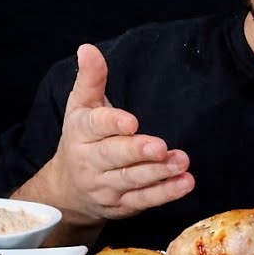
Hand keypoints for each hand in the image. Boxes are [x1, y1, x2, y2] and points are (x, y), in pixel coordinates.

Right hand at [21, 44, 193, 231]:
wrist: (68, 190)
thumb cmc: (81, 140)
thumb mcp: (80, 107)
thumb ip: (90, 79)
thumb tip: (88, 49)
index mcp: (81, 133)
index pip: (95, 127)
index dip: (112, 123)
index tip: (131, 121)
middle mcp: (91, 162)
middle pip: (114, 157)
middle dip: (138, 152)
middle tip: (160, 146)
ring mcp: (106, 187)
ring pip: (132, 181)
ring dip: (158, 173)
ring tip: (181, 162)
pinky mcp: (123, 205)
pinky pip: (144, 200)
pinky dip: (166, 193)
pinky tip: (185, 182)